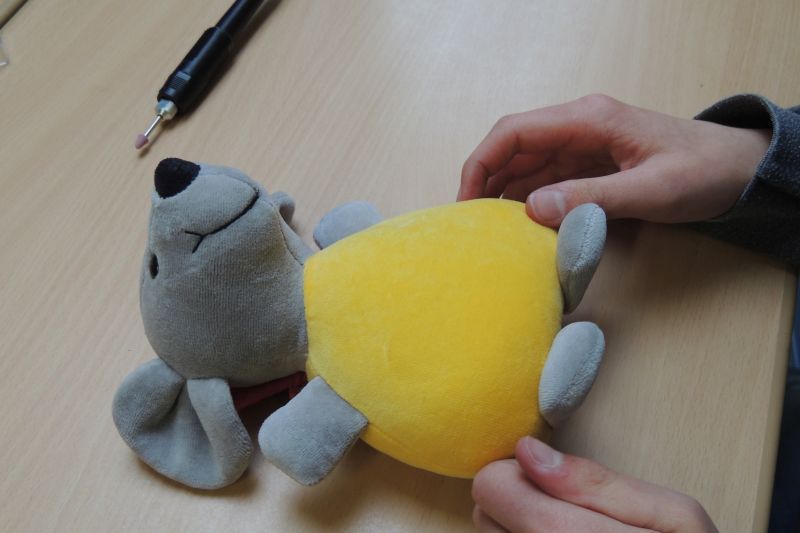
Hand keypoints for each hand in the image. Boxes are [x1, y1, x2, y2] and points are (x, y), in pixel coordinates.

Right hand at [458, 95, 769, 226]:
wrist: (740, 169)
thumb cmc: (703, 172)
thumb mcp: (651, 189)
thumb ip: (592, 197)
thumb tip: (533, 207)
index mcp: (589, 119)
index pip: (516, 131)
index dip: (482, 162)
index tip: (466, 200)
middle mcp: (579, 126)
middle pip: (514, 147)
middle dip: (485, 181)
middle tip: (470, 224)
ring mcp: (584, 145)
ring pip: (526, 164)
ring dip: (504, 194)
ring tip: (488, 230)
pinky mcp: (591, 164)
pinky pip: (547, 179)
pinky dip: (529, 200)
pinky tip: (521, 225)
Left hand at [472, 437, 717, 531]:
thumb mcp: (673, 515)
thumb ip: (598, 481)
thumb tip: (527, 451)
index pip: (497, 490)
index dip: (512, 471)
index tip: (541, 471)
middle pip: (486, 517)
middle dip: (513, 498)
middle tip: (557, 501)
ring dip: (514, 526)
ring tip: (563, 528)